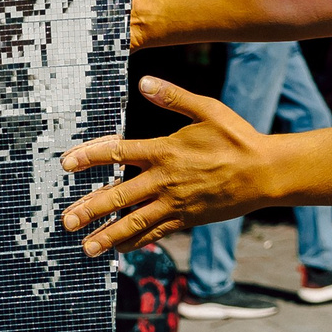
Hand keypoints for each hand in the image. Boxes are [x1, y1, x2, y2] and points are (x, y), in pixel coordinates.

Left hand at [60, 76, 281, 255]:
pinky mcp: (186, 219)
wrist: (266, 174)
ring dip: (108, 235)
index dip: (89, 157)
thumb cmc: (237, 138)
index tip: (66, 164)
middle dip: (90, 209)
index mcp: (164, 151)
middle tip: (66, 220)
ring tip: (86, 247)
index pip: (118, 153)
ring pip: (134, 222)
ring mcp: (175, 203)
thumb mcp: (207, 109)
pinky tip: (118, 250)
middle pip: (119, 196)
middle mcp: (164, 180)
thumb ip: (173, 97)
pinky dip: (136, 242)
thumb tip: (144, 82)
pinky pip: (156, 233)